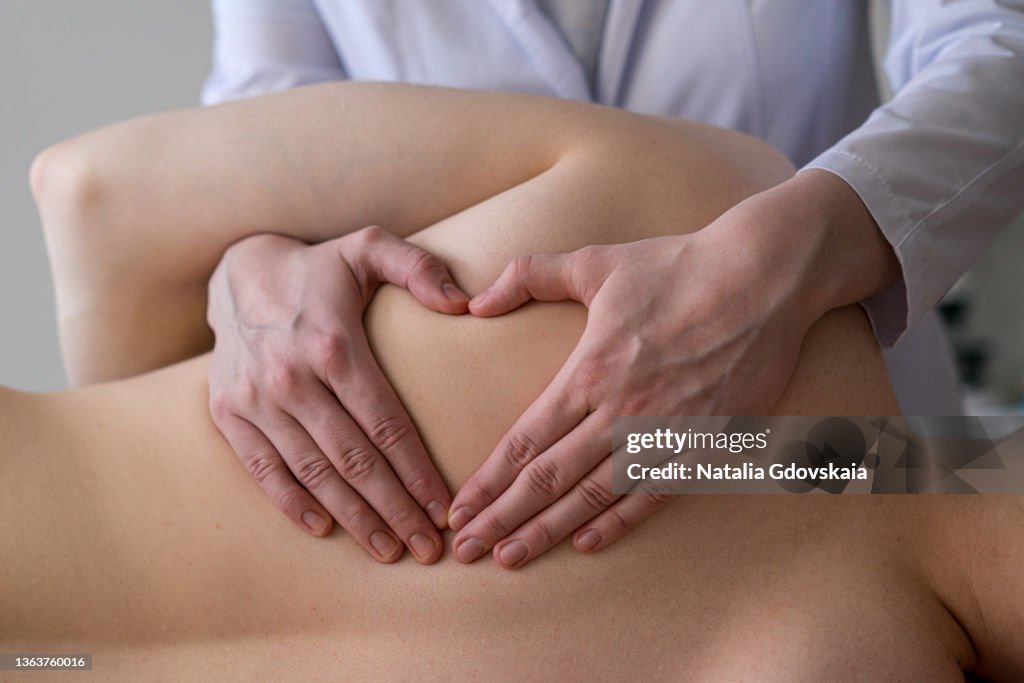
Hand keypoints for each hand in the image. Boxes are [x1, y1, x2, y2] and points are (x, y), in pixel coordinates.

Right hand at [207, 226, 468, 562]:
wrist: (236, 271)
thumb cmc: (319, 267)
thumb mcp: (369, 248)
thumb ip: (419, 268)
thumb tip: (464, 302)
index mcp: (334, 344)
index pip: (387, 425)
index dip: (418, 473)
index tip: (445, 510)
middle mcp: (292, 377)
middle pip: (354, 461)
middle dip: (395, 510)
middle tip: (427, 550)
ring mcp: (256, 399)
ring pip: (313, 473)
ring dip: (353, 517)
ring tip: (388, 550)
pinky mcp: (229, 412)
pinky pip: (263, 469)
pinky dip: (292, 503)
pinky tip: (324, 529)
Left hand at [447, 170, 900, 567]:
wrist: (764, 277)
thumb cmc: (677, 266)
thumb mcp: (594, 262)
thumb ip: (529, 276)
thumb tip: (475, 303)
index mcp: (589, 371)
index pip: (524, 441)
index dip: (487, 482)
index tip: (459, 510)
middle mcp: (620, 410)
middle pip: (548, 478)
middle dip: (502, 518)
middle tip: (466, 549)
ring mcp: (664, 432)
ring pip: (594, 496)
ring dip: (548, 531)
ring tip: (511, 558)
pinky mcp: (705, 442)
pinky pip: (653, 494)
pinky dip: (618, 523)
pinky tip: (586, 544)